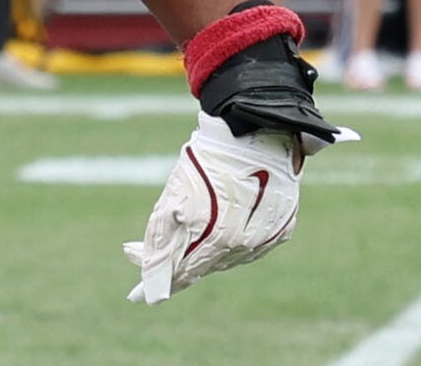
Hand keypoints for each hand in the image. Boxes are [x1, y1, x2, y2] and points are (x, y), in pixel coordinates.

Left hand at [125, 116, 306, 303]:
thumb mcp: (175, 189)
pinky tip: (217, 243)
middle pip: (204, 266)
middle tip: (158, 275)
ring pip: (228, 261)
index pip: (183, 268)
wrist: (254, 126)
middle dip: (180, 269)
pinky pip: (251, 250)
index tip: (142, 294)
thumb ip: (159, 229)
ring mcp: (265, 237)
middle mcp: (241, 241)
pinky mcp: (281, 230)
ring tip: (188, 253)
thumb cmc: (207, 155)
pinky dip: (232, 248)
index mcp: (212, 231)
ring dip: (206, 258)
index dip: (161, 280)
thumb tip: (140, 259)